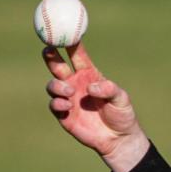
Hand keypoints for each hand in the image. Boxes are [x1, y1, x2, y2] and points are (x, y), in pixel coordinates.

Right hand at [43, 42, 148, 171]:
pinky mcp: (65, 115)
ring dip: (57, 85)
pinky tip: (68, 105)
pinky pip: (54, 105)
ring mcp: (68, 99)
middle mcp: (75, 84)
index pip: (77, 55)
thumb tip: (90, 87)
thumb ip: (109, 89)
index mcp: (89, 75)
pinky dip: (58, 103)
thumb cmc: (122, 115)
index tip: (65, 32)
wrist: (118, 139)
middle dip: (51, 55)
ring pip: (53, 85)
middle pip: (58, 65)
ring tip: (69, 91)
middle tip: (48, 49)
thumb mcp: (121, 99)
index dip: (70, 43)